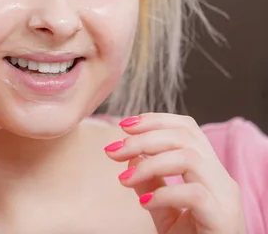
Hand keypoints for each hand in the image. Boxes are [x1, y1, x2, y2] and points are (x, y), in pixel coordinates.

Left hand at [104, 113, 245, 233]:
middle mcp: (221, 179)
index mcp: (209, 170)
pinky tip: (144, 204)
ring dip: (149, 164)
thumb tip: (131, 156)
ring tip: (124, 180)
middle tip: (112, 151)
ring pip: (190, 158)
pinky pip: (194, 194)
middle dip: (143, 138)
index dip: (155, 120)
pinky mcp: (222, 218)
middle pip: (185, 137)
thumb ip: (150, 183)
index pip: (187, 128)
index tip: (123, 125)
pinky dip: (164, 194)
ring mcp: (225, 197)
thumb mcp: (162, 207)